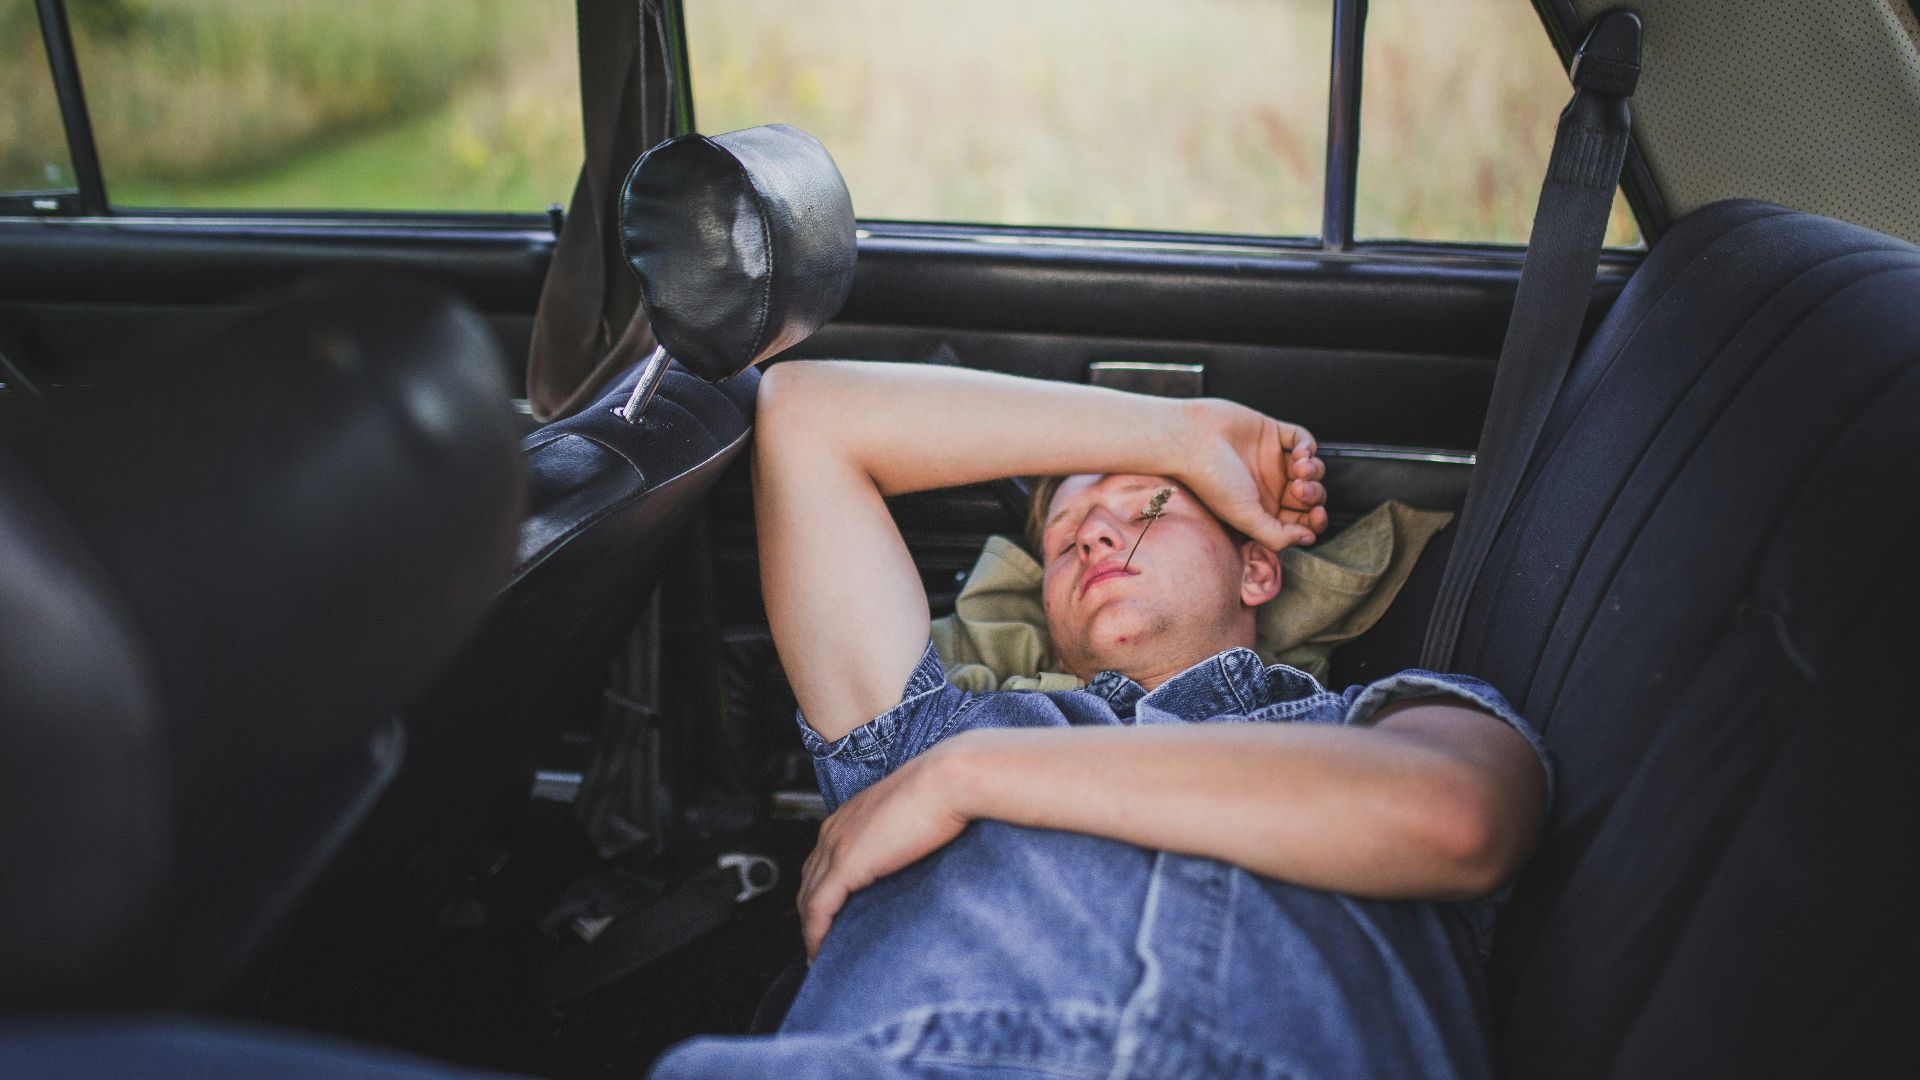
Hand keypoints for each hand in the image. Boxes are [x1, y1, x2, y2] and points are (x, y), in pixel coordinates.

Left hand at [797, 742, 972, 960]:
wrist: (948, 780)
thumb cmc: (943, 791)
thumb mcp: (913, 814)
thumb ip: (901, 835)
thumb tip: (911, 856)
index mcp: (850, 816)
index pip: (822, 860)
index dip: (821, 890)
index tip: (830, 915)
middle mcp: (836, 829)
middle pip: (808, 880)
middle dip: (809, 912)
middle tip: (819, 940)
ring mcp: (837, 846)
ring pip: (808, 897)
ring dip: (810, 927)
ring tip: (818, 953)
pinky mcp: (846, 864)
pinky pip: (819, 908)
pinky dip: (815, 933)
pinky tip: (819, 951)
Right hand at [1176, 399, 1328, 551]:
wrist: (1192, 440)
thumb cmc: (1211, 480)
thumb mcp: (1245, 517)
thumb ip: (1276, 535)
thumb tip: (1307, 539)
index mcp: (1263, 510)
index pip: (1301, 521)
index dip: (1314, 522)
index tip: (1316, 516)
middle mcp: (1269, 486)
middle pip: (1311, 496)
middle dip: (1313, 495)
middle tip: (1298, 489)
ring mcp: (1272, 459)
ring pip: (1311, 469)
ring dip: (1314, 471)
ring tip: (1299, 468)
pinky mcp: (1272, 433)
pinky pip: (1303, 439)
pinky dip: (1308, 447)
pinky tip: (1299, 452)